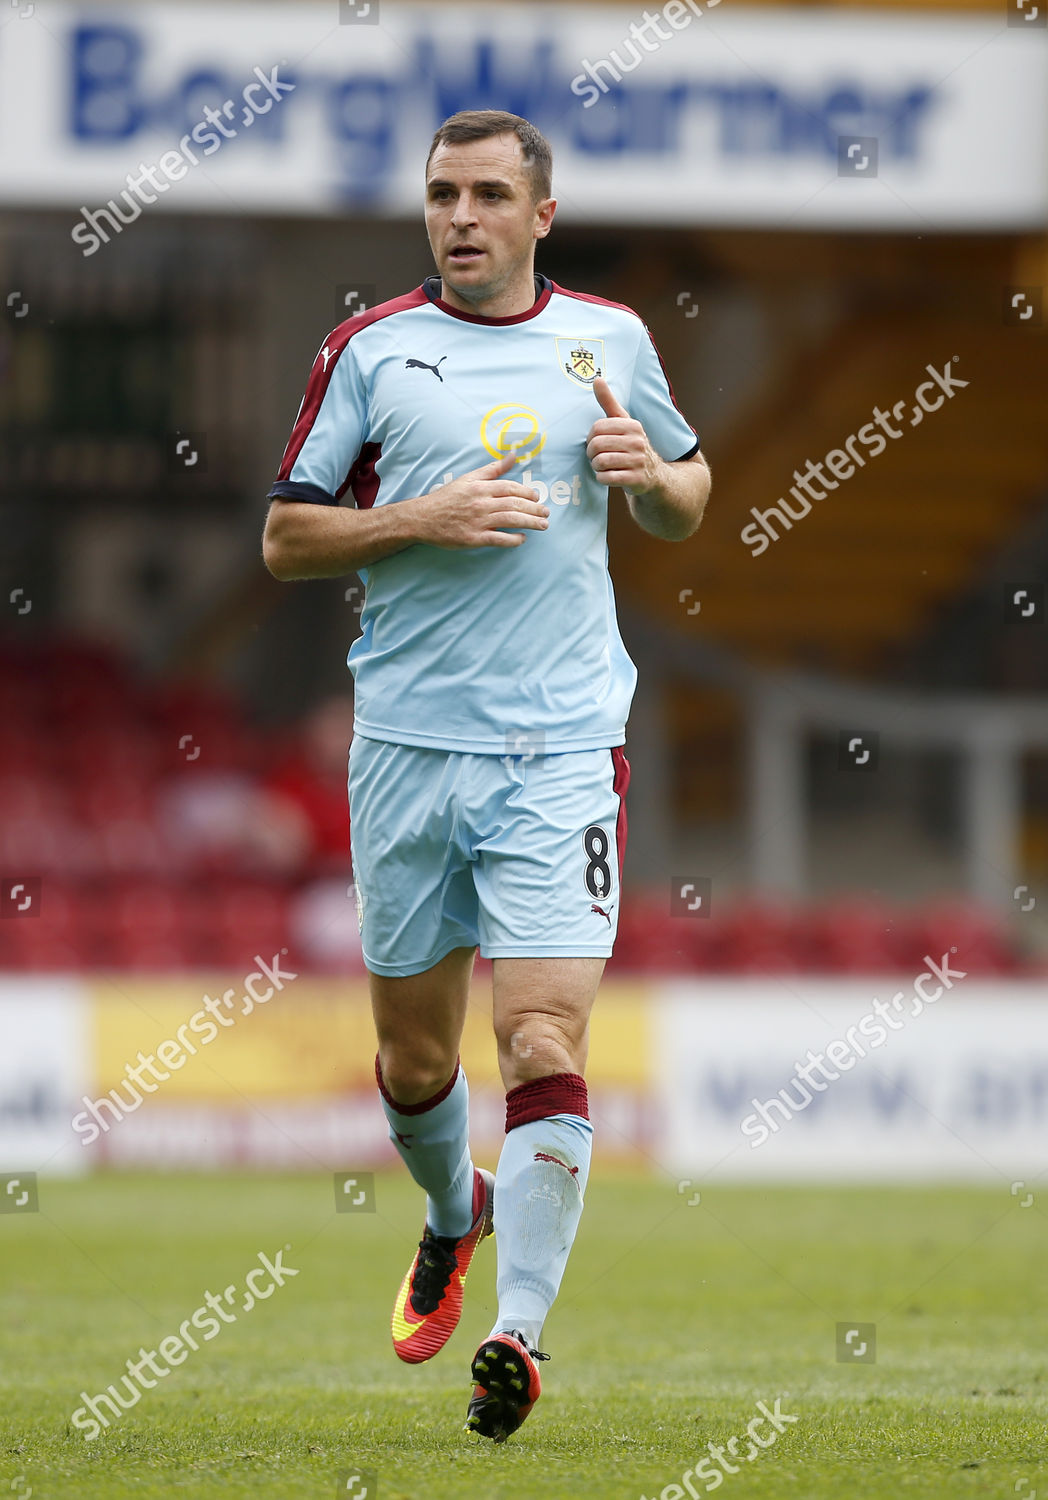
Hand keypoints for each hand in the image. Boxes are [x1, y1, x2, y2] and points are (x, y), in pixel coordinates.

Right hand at [412, 453, 549, 548]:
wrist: (423, 518)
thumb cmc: (447, 497)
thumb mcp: (468, 478)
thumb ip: (493, 469)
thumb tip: (513, 455)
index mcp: (480, 487)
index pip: (510, 488)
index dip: (527, 493)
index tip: (537, 497)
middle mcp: (481, 503)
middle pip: (514, 504)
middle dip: (534, 509)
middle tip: (546, 514)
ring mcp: (477, 521)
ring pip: (510, 520)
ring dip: (530, 523)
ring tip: (543, 525)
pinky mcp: (473, 538)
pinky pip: (498, 539)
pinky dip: (513, 539)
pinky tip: (522, 539)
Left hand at [586, 377, 662, 494]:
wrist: (654, 475)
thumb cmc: (632, 445)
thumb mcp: (624, 422)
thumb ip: (609, 402)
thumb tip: (597, 379)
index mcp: (632, 426)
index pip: (597, 428)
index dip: (590, 437)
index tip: (594, 442)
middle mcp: (638, 442)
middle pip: (597, 445)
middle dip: (591, 453)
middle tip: (596, 456)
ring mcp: (638, 461)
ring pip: (600, 462)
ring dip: (596, 467)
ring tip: (602, 466)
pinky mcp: (636, 480)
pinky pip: (607, 478)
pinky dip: (602, 478)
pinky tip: (608, 476)